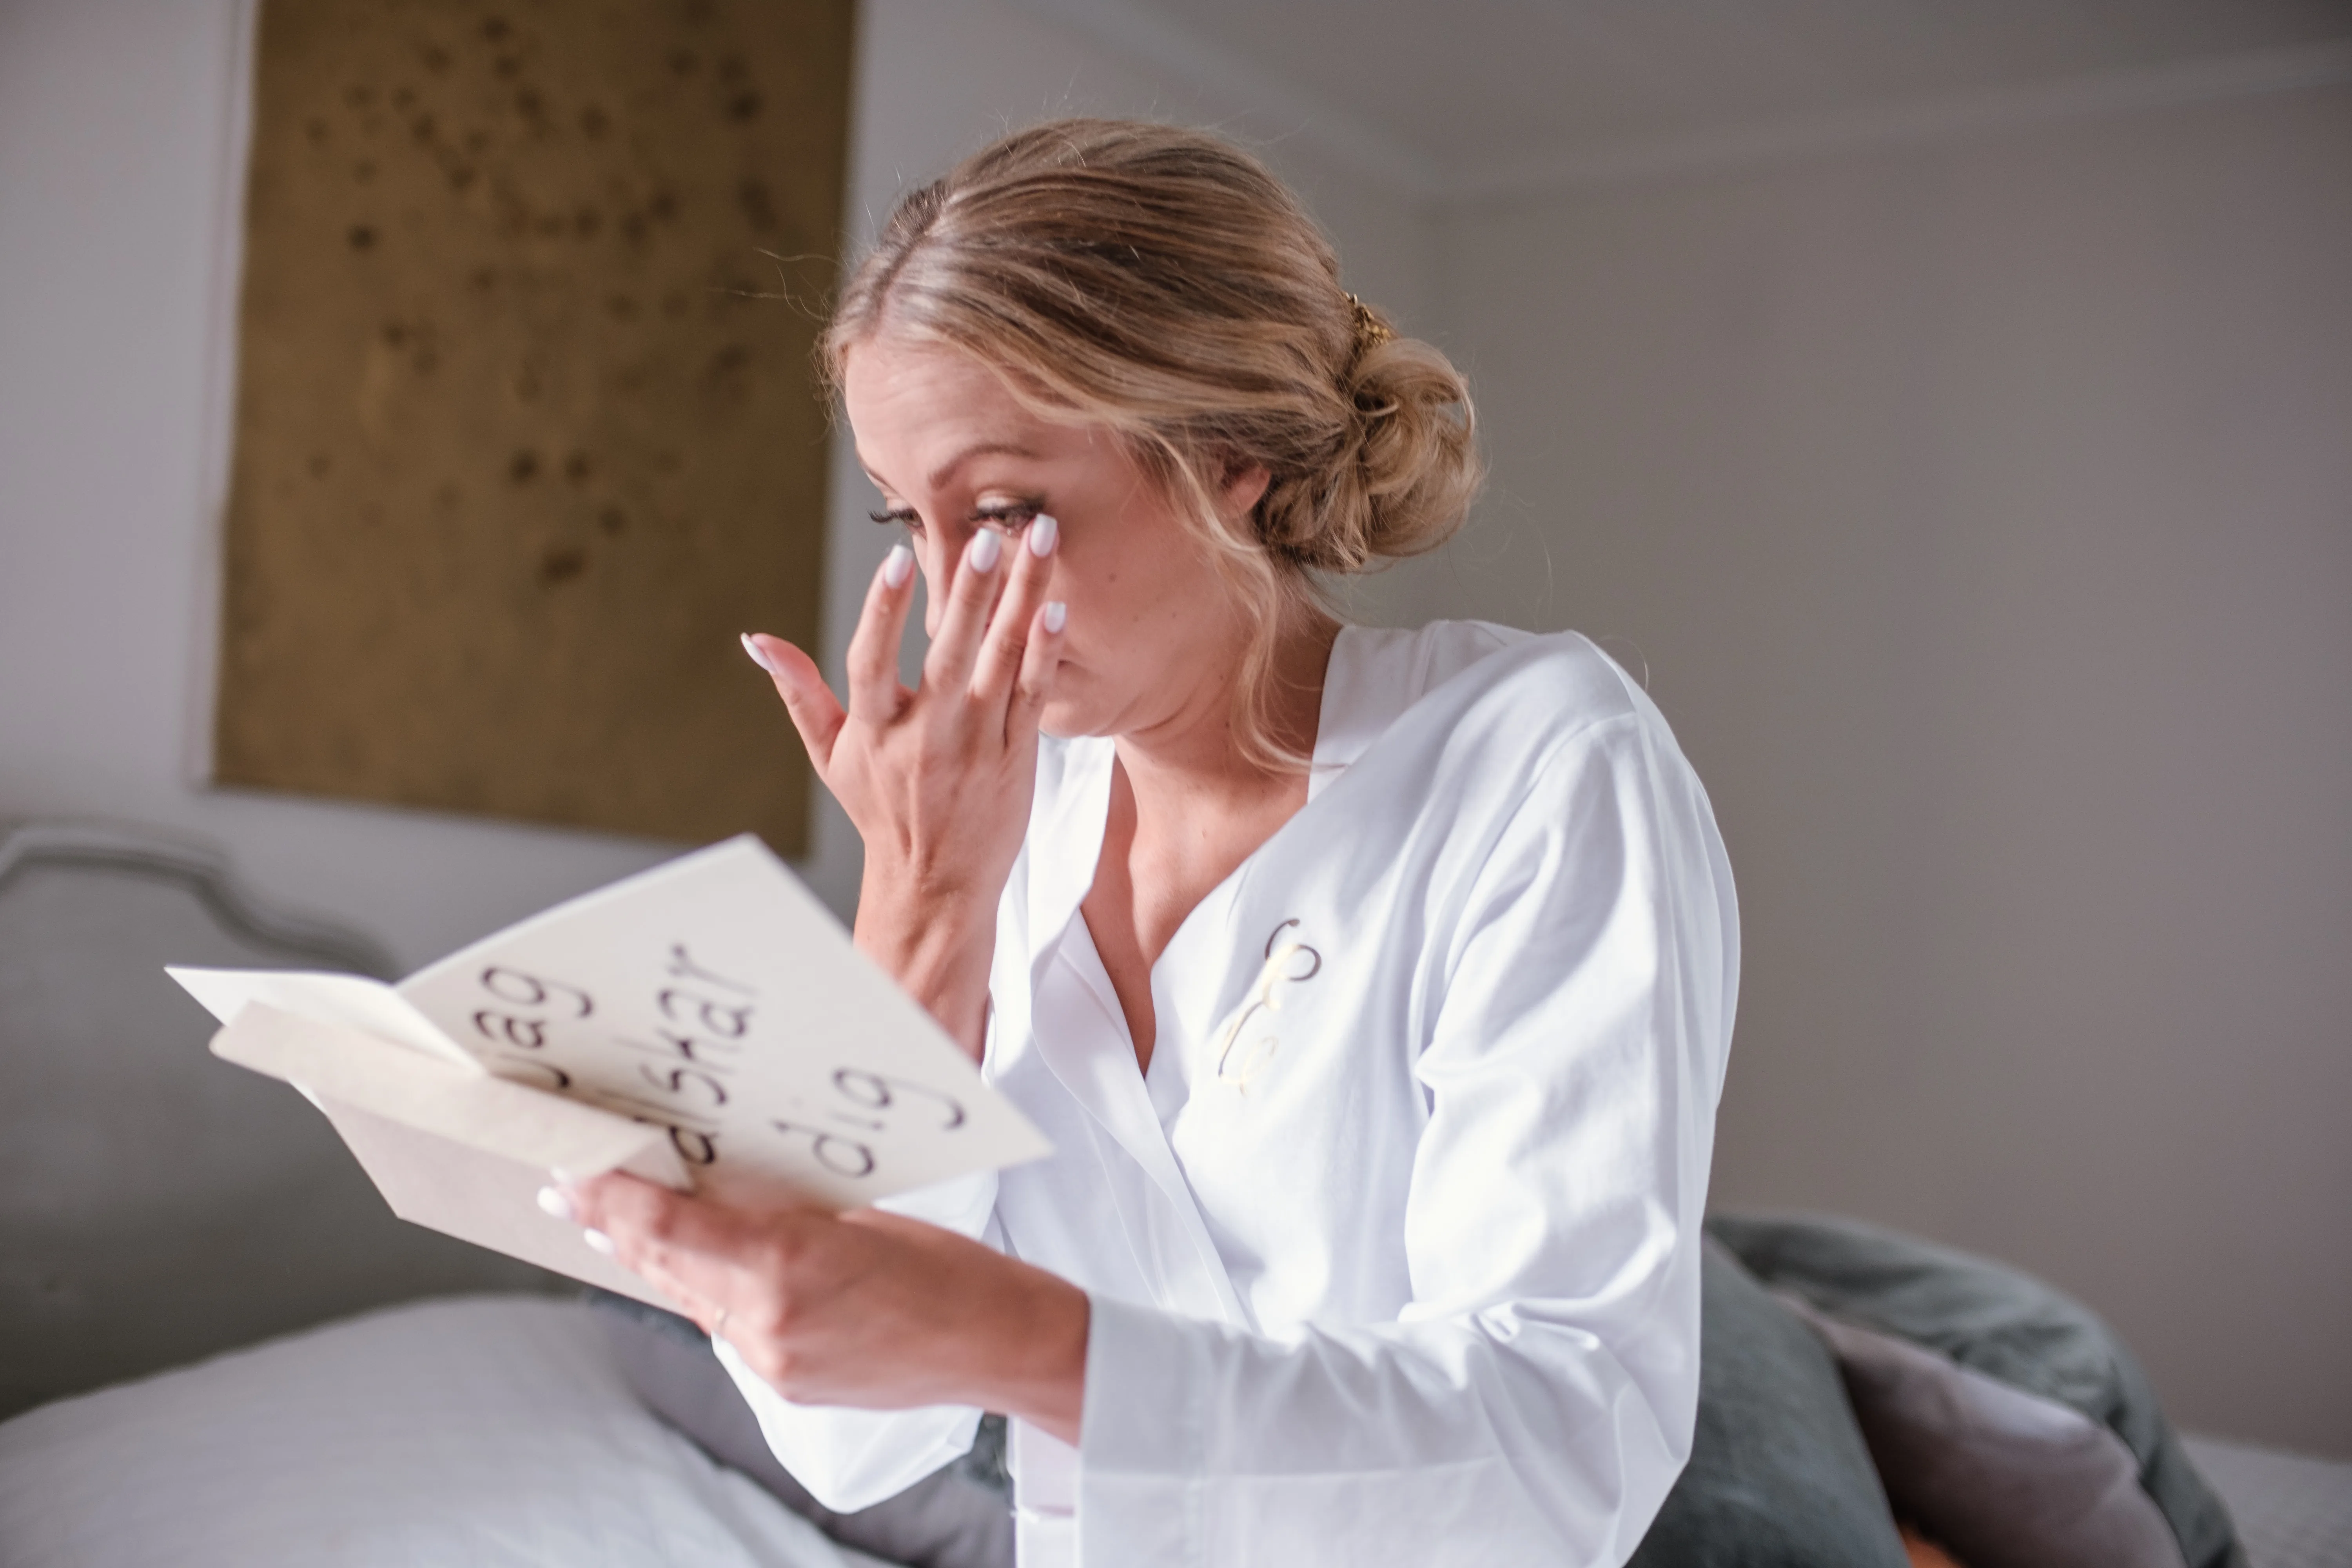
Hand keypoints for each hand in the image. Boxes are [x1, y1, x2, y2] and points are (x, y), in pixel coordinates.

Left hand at [559, 1172, 1088, 1443]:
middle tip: (568, 1193)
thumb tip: (721, 1186)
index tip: (576, 1173)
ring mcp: (776, 1361)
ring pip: (690, 1298)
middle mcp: (770, 1320)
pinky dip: (701, 1293)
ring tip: (611, 1226)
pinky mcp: (788, 1384)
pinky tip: (689, 1270)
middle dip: (614, 1225)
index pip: (673, 1225)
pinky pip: (725, 1329)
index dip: (615, 1196)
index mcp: (789, 1261)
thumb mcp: (858, 1215)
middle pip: (667, 1264)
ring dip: (651, 1259)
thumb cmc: (949, 1268)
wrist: (998, 1343)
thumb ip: (783, 1209)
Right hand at [743, 520, 1064, 1055]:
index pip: (871, 661)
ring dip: (1022, 600)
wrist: (936, 887)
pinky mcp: (1015, 759)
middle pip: (949, 654)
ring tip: (1038, 542)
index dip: (882, 610)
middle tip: (989, 536)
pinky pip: (1032, 698)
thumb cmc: (882, 812)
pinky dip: (1043, 655)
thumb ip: (799, 692)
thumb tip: (756, 639)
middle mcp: (925, 738)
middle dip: (970, 592)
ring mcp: (975, 747)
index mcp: (874, 732)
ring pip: (1001, 663)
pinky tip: (1055, 612)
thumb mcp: (830, 756)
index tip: (898, 559)